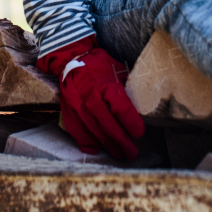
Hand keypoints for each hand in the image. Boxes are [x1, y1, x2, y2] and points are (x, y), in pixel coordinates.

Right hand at [37, 36, 144, 159]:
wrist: (70, 57)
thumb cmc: (98, 64)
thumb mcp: (116, 69)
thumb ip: (126, 87)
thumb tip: (143, 102)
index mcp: (105, 84)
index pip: (121, 108)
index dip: (131, 123)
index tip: (140, 133)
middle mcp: (90, 95)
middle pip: (108, 124)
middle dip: (122, 141)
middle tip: (132, 153)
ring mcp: (77, 104)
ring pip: (94, 130)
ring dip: (107, 145)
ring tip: (119, 154)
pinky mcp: (68, 109)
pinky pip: (77, 130)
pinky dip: (87, 141)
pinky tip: (96, 149)